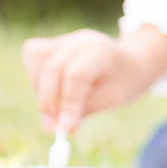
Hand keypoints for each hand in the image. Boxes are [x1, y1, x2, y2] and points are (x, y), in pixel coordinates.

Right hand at [21, 25, 166, 133]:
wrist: (132, 62)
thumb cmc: (124, 82)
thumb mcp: (113, 98)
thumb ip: (86, 109)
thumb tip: (62, 127)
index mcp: (103, 51)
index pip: (76, 75)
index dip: (67, 103)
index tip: (65, 128)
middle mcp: (82, 41)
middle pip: (53, 68)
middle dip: (48, 102)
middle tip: (51, 127)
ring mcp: (67, 39)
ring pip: (38, 63)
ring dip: (42, 89)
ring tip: (62, 101)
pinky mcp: (55, 43)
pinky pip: (34, 58)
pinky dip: (37, 76)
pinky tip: (54, 86)